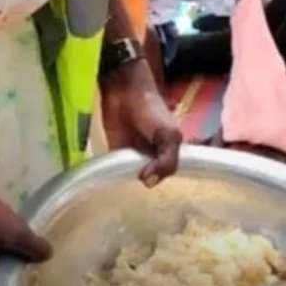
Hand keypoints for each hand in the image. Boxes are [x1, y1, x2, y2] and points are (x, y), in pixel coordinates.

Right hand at [0, 180, 51, 285]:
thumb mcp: (11, 230)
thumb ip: (31, 246)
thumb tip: (49, 257)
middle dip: (27, 284)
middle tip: (52, 280)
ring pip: (5, 272)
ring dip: (22, 268)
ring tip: (45, 264)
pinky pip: (1, 260)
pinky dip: (15, 257)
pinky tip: (29, 247)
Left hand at [100, 61, 181, 185]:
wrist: (124, 91)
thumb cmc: (152, 110)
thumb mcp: (168, 135)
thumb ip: (167, 161)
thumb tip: (149, 183)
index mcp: (171, 153)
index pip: (172, 177)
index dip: (168, 186)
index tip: (162, 194)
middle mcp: (154, 158)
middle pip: (153, 181)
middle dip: (149, 188)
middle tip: (143, 191)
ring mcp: (134, 158)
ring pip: (135, 180)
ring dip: (130, 186)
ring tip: (128, 191)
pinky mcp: (116, 156)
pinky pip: (117, 174)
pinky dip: (114, 180)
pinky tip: (112, 187)